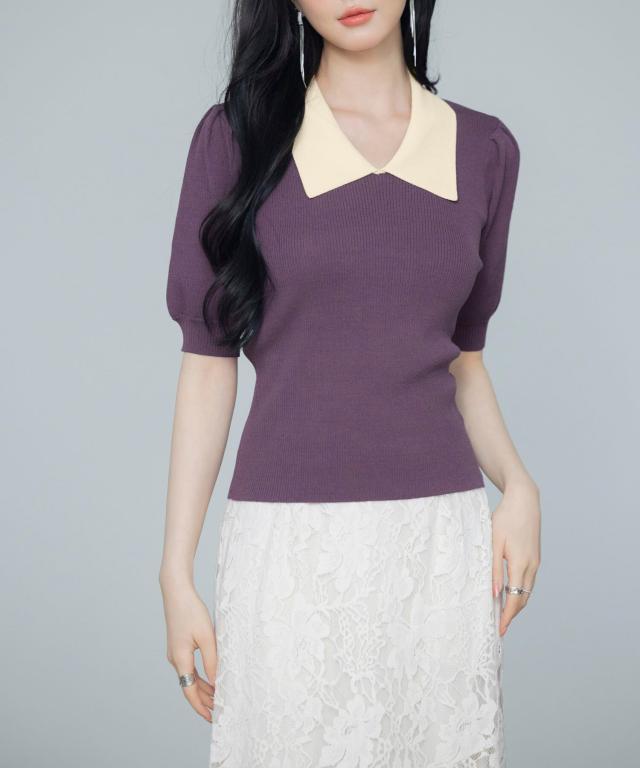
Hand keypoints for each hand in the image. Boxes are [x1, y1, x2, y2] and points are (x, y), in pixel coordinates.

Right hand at [160, 580, 217, 720]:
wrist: (176, 592)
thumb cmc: (192, 611)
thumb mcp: (206, 636)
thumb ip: (212, 661)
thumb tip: (216, 683)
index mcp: (180, 659)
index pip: (190, 691)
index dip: (201, 707)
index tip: (212, 718)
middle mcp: (175, 659)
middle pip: (189, 687)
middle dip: (204, 701)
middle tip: (219, 712)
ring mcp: (175, 653)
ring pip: (189, 678)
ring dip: (203, 689)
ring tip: (217, 699)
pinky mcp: (178, 646)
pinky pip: (189, 668)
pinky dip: (200, 676)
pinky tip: (211, 678)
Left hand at [491, 479, 540, 635]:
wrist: (524, 501)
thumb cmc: (505, 518)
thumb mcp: (494, 542)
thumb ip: (494, 570)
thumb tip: (494, 594)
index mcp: (520, 563)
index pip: (514, 598)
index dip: (507, 616)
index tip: (500, 630)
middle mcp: (532, 565)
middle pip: (523, 599)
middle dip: (512, 615)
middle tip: (499, 628)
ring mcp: (535, 562)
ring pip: (527, 591)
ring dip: (517, 605)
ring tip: (503, 615)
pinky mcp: (535, 557)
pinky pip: (528, 581)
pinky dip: (520, 592)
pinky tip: (510, 594)